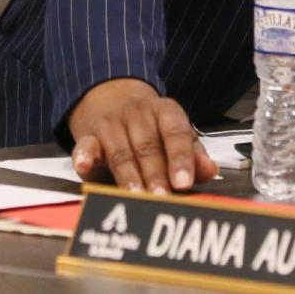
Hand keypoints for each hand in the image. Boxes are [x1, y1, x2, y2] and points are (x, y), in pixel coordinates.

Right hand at [68, 77, 218, 192]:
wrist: (111, 94)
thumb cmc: (150, 125)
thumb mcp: (174, 131)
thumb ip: (192, 153)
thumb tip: (211, 171)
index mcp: (165, 111)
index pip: (175, 132)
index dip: (180, 158)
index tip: (184, 182)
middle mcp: (138, 114)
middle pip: (148, 147)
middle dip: (155, 175)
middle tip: (161, 199)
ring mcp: (111, 123)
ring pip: (121, 153)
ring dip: (128, 177)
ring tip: (135, 198)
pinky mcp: (88, 135)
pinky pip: (85, 145)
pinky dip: (84, 156)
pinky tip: (84, 167)